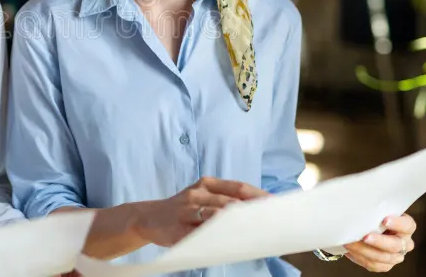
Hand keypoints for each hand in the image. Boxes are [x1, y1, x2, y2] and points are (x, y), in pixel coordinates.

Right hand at [134, 177, 268, 247]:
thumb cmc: (181, 208)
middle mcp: (197, 194)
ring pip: (220, 217)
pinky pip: (204, 235)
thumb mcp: (200, 195)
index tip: (277, 204)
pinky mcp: (180, 230)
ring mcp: (188, 212)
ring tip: (258, 232)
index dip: (259, 195)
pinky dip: (220, 238)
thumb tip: (255, 210)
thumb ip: (223, 199)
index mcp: (206, 184)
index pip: (239, 187)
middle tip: (273, 222)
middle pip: (233, 203)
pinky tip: (233, 242)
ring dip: (241, 225)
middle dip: (254, 213)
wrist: (148, 217)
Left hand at [343, 214, 416, 271]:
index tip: (385, 220)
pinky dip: (361, 258)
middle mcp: (404, 242)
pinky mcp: (385, 265)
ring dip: (365, 251)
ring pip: (384, 258)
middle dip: (379, 241)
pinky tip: (350, 250)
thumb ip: (375, 210)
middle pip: (396, 245)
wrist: (366, 229)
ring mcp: (396, 256)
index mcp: (406, 227)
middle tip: (365, 237)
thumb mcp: (377, 211)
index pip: (408, 225)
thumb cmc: (373, 216)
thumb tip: (360, 205)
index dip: (398, 224)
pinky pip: (374, 265)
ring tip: (351, 243)